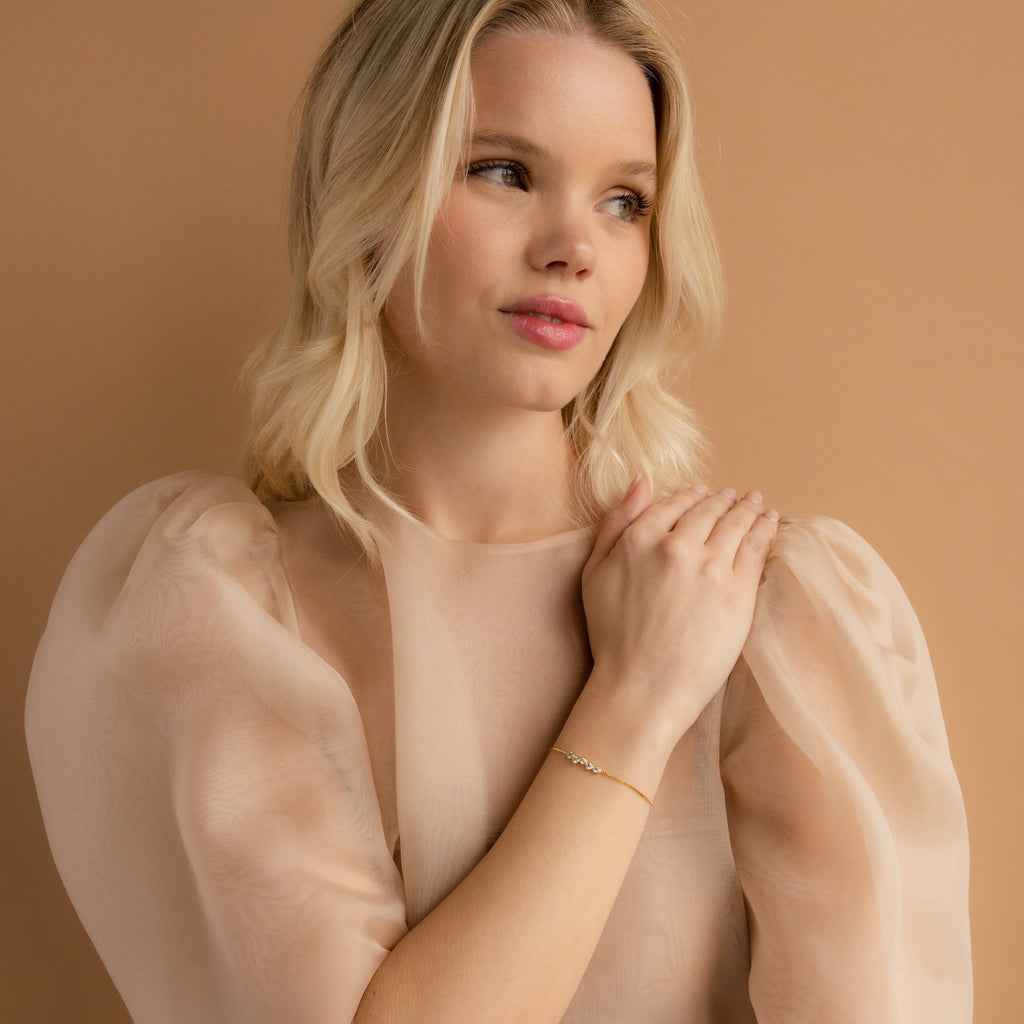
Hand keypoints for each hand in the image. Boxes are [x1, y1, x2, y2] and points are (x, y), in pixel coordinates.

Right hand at [580, 479, 777, 741]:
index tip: (702, 494)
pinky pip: (756, 548)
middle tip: (736, 497)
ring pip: (736, 524)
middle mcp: (676, 546)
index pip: (673, 504)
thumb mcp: (594, 573)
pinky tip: (770, 523)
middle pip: (708, 510)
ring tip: (757, 504)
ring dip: (748, 509)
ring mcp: (711, 567)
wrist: (642, 687)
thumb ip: (616, 523)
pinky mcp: (739, 591)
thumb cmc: (612, 636)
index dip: (691, 496)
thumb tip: (642, 483)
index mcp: (639, 539)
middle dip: (724, 500)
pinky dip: (765, 530)